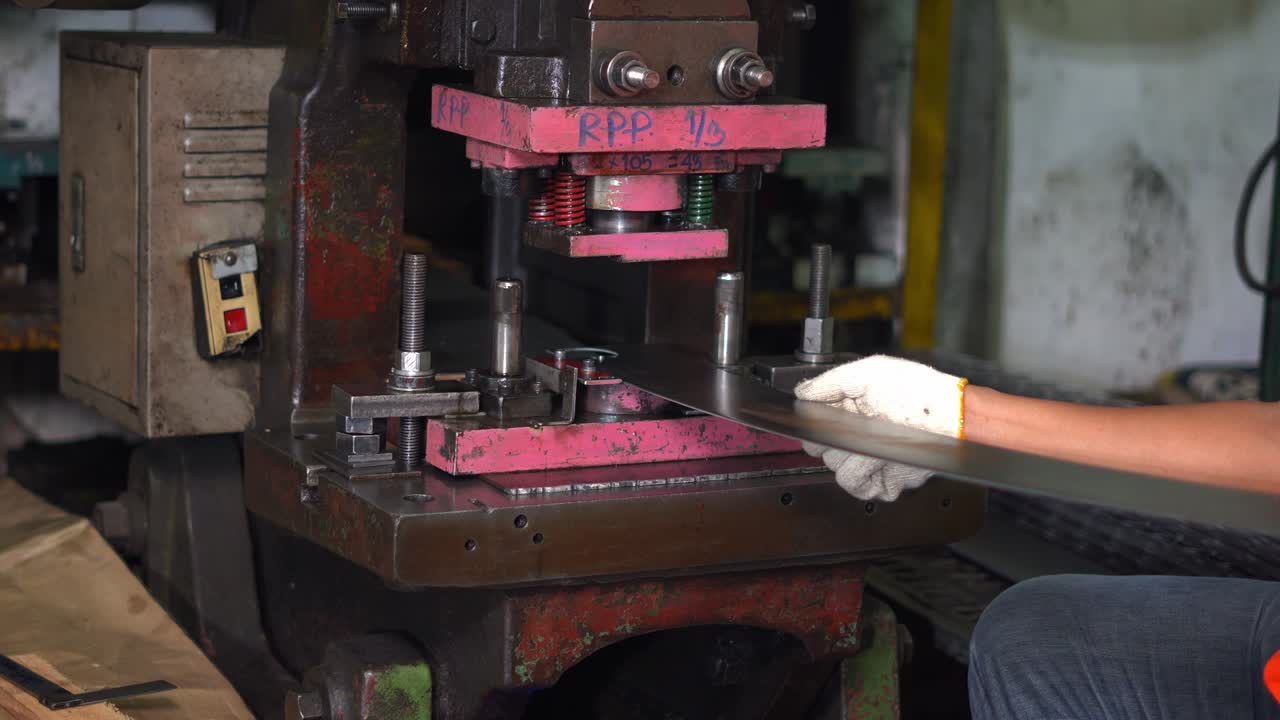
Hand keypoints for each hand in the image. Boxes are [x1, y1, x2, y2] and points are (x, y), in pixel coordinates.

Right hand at [794, 356, 968, 500]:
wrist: (951, 420)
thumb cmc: (918, 392)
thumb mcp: (869, 373)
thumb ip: (830, 382)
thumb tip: (801, 392)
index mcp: (850, 410)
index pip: (812, 424)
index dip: (815, 422)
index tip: (826, 416)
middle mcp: (857, 436)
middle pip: (820, 449)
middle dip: (834, 439)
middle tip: (859, 427)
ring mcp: (870, 460)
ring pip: (837, 470)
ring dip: (854, 457)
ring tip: (877, 442)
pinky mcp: (883, 481)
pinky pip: (858, 488)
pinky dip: (866, 477)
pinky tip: (883, 460)